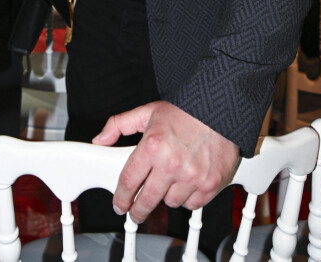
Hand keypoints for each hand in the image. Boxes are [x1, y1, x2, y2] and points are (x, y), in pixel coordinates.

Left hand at [93, 101, 239, 222]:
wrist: (220, 108)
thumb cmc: (186, 110)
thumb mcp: (148, 112)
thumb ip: (119, 125)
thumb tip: (101, 139)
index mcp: (153, 146)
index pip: (129, 181)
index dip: (121, 197)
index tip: (120, 204)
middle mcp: (171, 164)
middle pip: (147, 201)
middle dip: (138, 210)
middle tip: (136, 212)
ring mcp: (192, 176)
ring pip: (170, 203)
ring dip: (167, 196)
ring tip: (169, 183)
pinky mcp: (210, 184)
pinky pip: (192, 204)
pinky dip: (188, 198)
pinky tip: (187, 184)